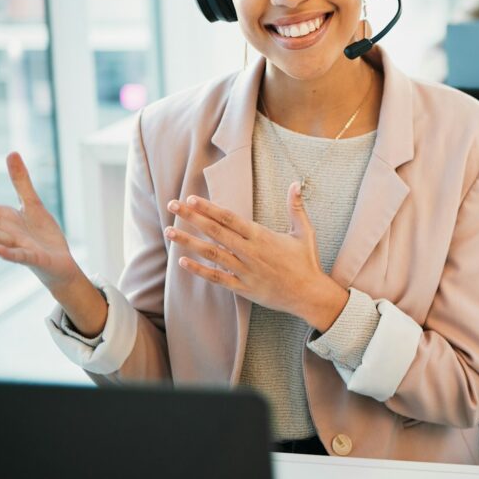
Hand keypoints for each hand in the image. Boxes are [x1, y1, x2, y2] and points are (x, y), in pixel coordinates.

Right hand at [0, 152, 81, 291]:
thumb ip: (20, 181)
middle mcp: (4, 233)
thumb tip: (11, 152)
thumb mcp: (32, 203)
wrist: (61, 263)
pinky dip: (9, 254)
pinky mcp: (33, 258)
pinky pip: (20, 256)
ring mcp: (17, 246)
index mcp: (2, 218)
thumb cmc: (43, 235)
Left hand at [166, 183, 347, 332]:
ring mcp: (244, 270)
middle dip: (192, 217)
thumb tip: (295, 184)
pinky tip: (182, 262)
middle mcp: (249, 252)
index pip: (230, 218)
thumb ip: (296, 207)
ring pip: (211, 254)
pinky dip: (199, 270)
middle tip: (172, 205)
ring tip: (169, 231)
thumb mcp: (304, 231)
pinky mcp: (243, 288)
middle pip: (215, 232)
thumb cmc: (307, 261)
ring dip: (188, 242)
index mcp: (261, 236)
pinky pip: (217, 278)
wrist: (309, 294)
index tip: (192, 198)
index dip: (209, 208)